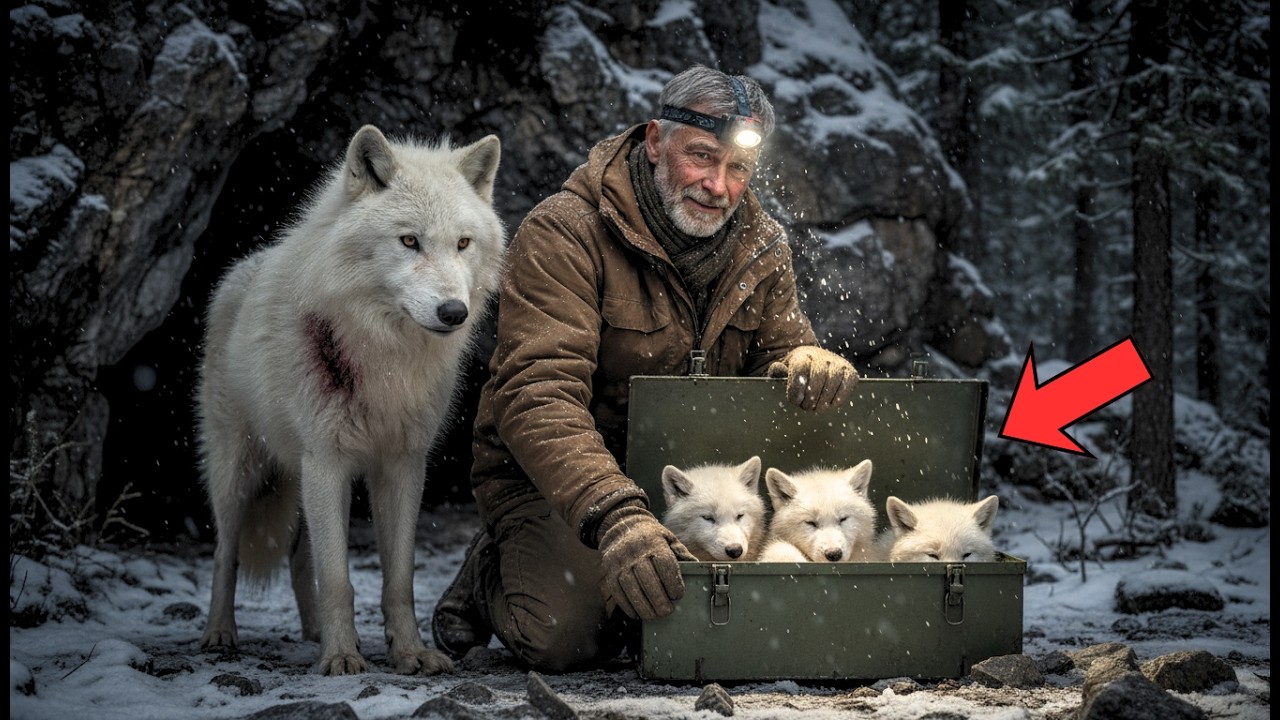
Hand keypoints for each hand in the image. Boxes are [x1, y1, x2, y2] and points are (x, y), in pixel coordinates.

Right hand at [596, 504, 695, 619]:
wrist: (621, 526)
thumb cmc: (651, 538)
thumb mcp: (668, 539)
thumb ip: (682, 554)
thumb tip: (698, 569)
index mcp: (652, 541)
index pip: (664, 563)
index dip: (672, 582)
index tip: (678, 595)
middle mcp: (634, 550)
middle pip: (647, 578)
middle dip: (658, 599)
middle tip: (667, 611)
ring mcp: (619, 562)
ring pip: (630, 588)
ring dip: (643, 606)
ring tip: (654, 616)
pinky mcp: (609, 572)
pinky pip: (617, 592)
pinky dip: (627, 606)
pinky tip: (637, 613)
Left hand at [768, 345, 858, 412]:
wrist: (815, 364)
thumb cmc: (797, 373)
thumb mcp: (783, 371)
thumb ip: (777, 372)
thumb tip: (778, 369)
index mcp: (802, 355)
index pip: (800, 368)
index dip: (796, 388)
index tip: (795, 401)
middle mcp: (822, 356)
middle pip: (818, 376)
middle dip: (811, 396)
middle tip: (807, 408)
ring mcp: (837, 363)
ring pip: (833, 381)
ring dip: (825, 399)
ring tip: (817, 408)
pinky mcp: (850, 371)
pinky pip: (847, 384)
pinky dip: (839, 397)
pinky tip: (830, 404)